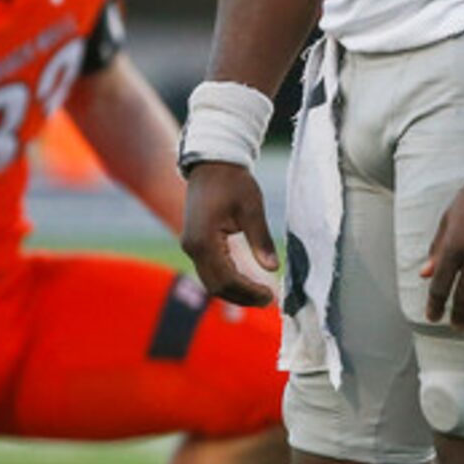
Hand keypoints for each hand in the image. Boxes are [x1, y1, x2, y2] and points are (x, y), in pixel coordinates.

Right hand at [182, 163, 280, 307]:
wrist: (211, 164)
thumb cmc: (232, 181)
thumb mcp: (251, 207)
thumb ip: (261, 240)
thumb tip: (273, 268)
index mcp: (204, 240)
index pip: (227, 278)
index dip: (249, 291)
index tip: (271, 294)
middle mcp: (192, 247)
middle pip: (216, 286)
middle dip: (242, 297)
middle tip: (269, 300)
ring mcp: (190, 246)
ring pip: (211, 282)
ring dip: (234, 292)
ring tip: (260, 295)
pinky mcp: (194, 244)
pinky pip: (209, 271)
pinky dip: (227, 281)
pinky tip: (247, 282)